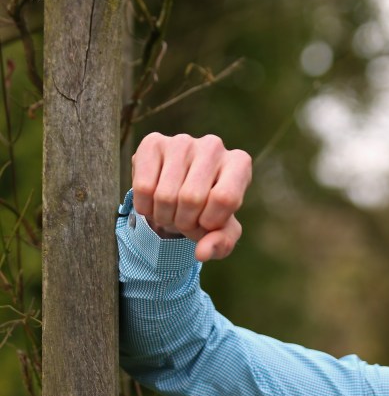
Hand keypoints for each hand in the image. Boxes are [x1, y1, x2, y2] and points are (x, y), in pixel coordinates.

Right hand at [131, 133, 251, 261]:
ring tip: (172, 214)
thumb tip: (202, 254)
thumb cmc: (209, 211)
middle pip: (191, 198)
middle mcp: (213, 145)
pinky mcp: (152, 142)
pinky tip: (154, 204)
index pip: (224, 198)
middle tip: (186, 222)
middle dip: (185, 223)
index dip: (210, 223)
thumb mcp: (222, 230)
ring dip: (165, 218)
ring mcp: (182, 141)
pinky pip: (143, 187)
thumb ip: (221, 243)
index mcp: (239, 163)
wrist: (180, 190)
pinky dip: (146, 208)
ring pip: (165, 195)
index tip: (207, 226)